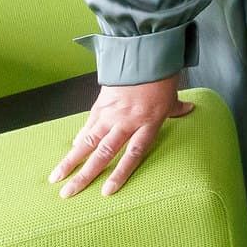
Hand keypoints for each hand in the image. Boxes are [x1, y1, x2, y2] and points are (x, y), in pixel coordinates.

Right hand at [50, 77, 192, 197]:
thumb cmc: (160, 76)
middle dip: (85, 175)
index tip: (106, 192)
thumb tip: (189, 109)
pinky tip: (71, 150)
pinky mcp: (100, 104)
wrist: (144, 53)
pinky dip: (79, 138)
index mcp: (147, 124)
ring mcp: (110, 114)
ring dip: (71, 160)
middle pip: (103, 153)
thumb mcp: (172, 95)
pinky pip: (88, 124)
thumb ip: (176, 109)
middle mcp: (126, 122)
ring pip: (88, 141)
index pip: (132, 155)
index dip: (119, 174)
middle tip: (68, 193)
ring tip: (57, 177)